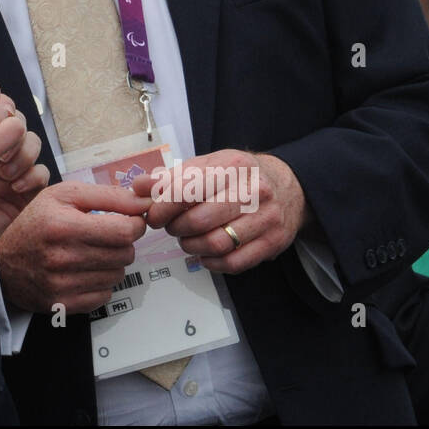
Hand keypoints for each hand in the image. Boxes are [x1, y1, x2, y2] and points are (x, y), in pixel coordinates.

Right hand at [0, 181, 149, 312]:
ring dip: (112, 263)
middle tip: (105, 235)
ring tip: (91, 252)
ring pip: (117, 275)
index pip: (124, 232)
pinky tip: (84, 270)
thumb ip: (108, 196)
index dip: (135, 225)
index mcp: (63, 226)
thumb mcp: (64, 195)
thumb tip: (143, 203)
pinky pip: (104, 295)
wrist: (3, 260)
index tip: (130, 222)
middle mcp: (62, 257)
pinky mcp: (63, 304)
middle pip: (124, 254)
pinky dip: (100, 282)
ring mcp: (62, 284)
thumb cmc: (34, 222)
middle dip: (122, 243)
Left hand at [131, 149, 307, 274]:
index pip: (188, 189)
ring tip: (186, 239)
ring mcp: (266, 219)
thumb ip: (172, 176)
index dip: (163, 206)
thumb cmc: (239, 176)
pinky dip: (211, 263)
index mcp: (233, 166)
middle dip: (176, 228)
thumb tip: (139, 186)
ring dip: (191, 247)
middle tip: (170, 227)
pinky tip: (204, 254)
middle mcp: (253, 191)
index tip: (154, 214)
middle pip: (201, 220)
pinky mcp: (273, 243)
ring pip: (217, 244)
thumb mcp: (209, 165)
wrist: (289, 187)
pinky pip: (234, 263)